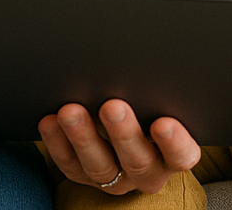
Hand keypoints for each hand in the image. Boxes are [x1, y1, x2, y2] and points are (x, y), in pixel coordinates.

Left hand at [38, 100, 200, 194]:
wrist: (121, 125)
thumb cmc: (147, 102)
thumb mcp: (157, 98)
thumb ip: (153, 88)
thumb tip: (142, 53)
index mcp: (172, 152)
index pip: (181, 154)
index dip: (174, 142)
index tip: (163, 123)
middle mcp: (146, 169)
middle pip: (137, 160)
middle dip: (123, 133)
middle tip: (112, 106)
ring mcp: (115, 176)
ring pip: (100, 166)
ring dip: (84, 137)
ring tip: (70, 111)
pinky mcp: (84, 175)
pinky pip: (70, 165)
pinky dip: (58, 144)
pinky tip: (50, 121)